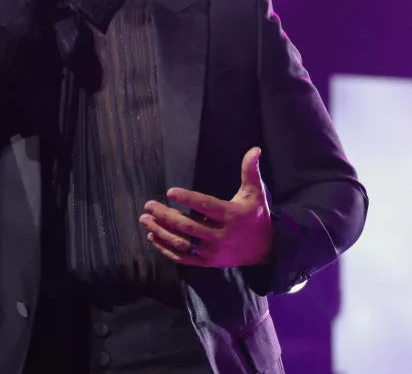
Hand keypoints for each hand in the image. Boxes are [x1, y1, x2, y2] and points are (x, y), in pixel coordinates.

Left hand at [139, 147, 272, 267]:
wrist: (265, 250)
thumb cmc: (256, 216)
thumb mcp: (255, 193)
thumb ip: (250, 171)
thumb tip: (255, 149)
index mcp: (232, 216)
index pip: (207, 206)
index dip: (188, 199)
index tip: (170, 191)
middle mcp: (221, 235)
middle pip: (189, 226)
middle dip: (166, 216)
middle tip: (149, 205)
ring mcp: (213, 251)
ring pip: (183, 243)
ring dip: (161, 232)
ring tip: (145, 219)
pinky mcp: (207, 262)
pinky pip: (184, 258)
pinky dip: (166, 249)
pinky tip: (153, 237)